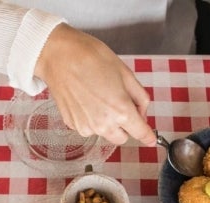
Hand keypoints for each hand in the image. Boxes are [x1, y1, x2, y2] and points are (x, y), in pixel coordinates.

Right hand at [34, 23, 156, 146]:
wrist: (58, 56)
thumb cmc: (92, 58)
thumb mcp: (125, 73)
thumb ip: (139, 97)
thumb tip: (141, 113)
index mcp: (121, 111)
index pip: (140, 133)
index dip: (148, 136)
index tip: (151, 139)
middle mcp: (103, 124)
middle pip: (121, 137)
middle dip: (124, 126)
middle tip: (119, 103)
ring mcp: (85, 127)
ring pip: (104, 133)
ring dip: (106, 121)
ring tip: (98, 96)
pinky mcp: (72, 124)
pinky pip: (88, 127)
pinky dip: (90, 118)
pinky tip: (84, 98)